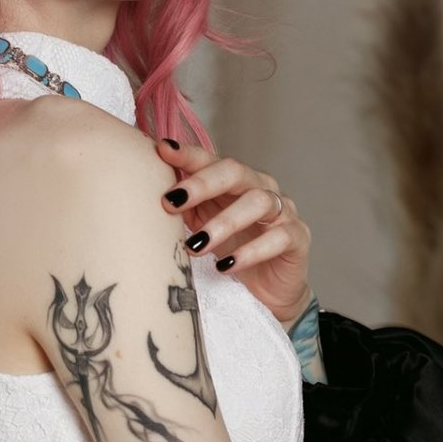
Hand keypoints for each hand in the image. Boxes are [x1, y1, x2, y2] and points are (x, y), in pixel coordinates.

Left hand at [155, 139, 312, 328]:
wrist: (269, 291)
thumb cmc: (232, 252)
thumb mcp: (201, 228)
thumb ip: (183, 210)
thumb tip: (144, 195)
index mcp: (234, 182)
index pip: (210, 160)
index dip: (187, 154)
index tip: (161, 150)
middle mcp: (261, 188)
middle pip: (235, 172)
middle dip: (202, 183)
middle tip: (171, 201)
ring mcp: (283, 211)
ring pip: (258, 202)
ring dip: (223, 222)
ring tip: (196, 245)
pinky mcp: (297, 238)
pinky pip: (278, 238)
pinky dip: (250, 252)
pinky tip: (227, 266)